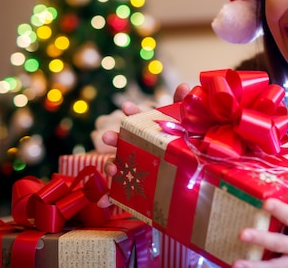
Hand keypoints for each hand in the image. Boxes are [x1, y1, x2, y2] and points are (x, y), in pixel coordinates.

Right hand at [96, 83, 191, 207]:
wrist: (185, 183)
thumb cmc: (181, 149)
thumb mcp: (183, 129)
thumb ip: (181, 108)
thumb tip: (186, 86)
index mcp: (147, 134)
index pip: (138, 120)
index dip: (132, 113)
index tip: (127, 107)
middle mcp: (135, 149)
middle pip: (121, 142)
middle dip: (113, 138)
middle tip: (107, 136)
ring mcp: (131, 169)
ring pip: (116, 165)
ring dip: (109, 166)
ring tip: (112, 168)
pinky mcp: (131, 189)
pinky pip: (117, 195)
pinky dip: (107, 198)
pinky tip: (102, 202)